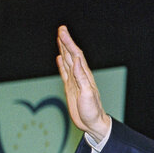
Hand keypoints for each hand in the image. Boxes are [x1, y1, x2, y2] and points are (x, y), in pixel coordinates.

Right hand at [56, 25, 110, 142]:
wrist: (93, 123)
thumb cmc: (92, 111)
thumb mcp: (87, 94)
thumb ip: (81, 77)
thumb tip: (76, 60)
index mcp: (85, 76)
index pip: (76, 55)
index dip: (69, 43)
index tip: (62, 32)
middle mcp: (80, 76)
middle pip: (72, 55)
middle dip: (66, 42)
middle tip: (61, 29)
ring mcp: (76, 81)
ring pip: (68, 61)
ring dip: (64, 49)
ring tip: (60, 38)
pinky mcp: (71, 88)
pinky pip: (65, 73)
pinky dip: (62, 64)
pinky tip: (60, 58)